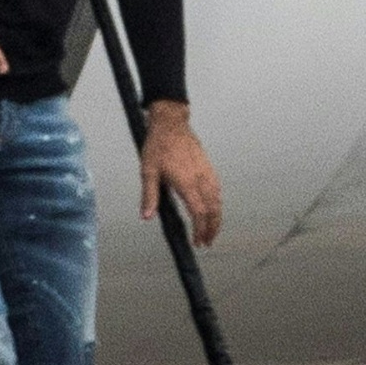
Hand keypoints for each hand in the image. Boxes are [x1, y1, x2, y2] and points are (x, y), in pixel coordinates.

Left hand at [140, 101, 222, 246]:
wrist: (171, 123)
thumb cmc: (158, 145)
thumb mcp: (148, 170)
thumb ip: (149, 195)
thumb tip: (147, 216)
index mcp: (186, 182)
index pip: (199, 212)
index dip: (200, 230)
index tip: (198, 241)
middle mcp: (200, 178)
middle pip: (213, 210)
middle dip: (212, 228)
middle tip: (207, 242)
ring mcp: (206, 172)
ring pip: (218, 200)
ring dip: (217, 217)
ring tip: (211, 229)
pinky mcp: (208, 166)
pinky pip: (217, 189)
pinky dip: (217, 203)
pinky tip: (212, 207)